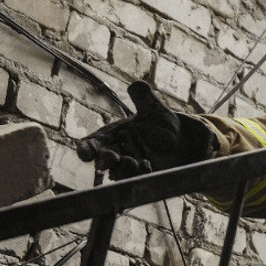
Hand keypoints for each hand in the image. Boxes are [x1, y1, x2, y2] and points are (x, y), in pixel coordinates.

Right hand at [76, 81, 217, 179]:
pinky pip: (136, 180)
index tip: (86, 155)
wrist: (180, 140)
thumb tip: (138, 85)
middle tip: (113, 159)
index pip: (91, 144)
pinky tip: (148, 165)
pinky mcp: (142, 176)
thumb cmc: (160, 122)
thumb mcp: (153, 108)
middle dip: (105, 161)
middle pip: (102, 161)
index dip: (85, 150)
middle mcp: (115, 153)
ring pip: (117, 174)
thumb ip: (144, 97)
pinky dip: (140, 174)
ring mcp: (128, 167)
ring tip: (134, 162)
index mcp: (110, 136)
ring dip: (123, 170)